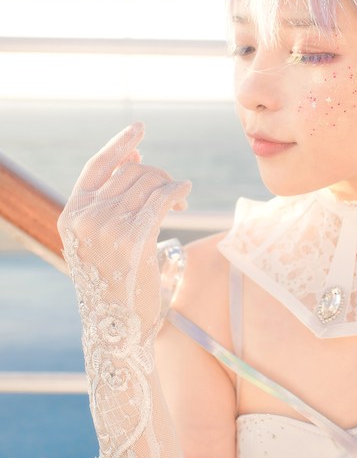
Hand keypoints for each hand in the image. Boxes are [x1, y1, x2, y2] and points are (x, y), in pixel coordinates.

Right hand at [57, 123, 191, 335]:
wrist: (117, 328)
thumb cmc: (113, 282)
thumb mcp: (99, 239)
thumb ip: (110, 201)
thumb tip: (134, 160)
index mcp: (71, 214)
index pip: (97, 166)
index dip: (119, 144)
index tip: (139, 129)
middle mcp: (85, 218)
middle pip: (131, 173)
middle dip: (157, 175)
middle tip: (174, 190)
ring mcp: (107, 228)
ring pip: (149, 184)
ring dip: (170, 185)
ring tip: (180, 199)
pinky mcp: (134, 240)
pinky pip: (161, 198)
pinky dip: (176, 190)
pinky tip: (184, 193)